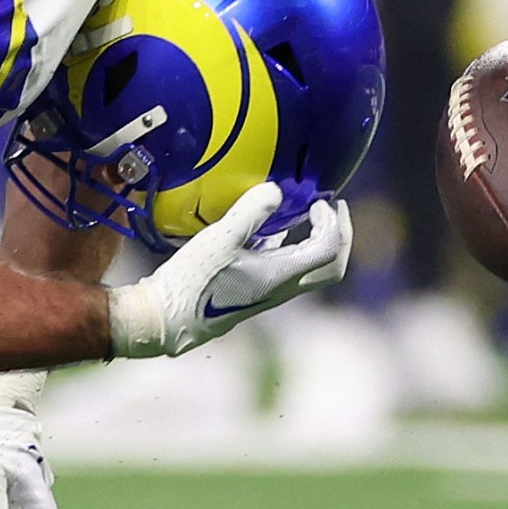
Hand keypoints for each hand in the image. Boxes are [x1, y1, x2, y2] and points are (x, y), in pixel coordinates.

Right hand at [108, 184, 351, 358]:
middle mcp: (282, 289)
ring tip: (306, 216)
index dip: (331, 221)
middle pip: (333, 267)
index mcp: (282, 276)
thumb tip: (276, 189)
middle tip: (333, 209)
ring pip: (311, 269)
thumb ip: (251, 211)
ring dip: (317, 241)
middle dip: (341, 236)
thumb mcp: (220, 239)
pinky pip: (286, 270)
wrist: (166, 319)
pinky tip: (268, 233)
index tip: (318, 201)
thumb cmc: (193, 281)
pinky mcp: (252, 293)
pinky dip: (290, 248)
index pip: (328, 248)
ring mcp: (268, 293)